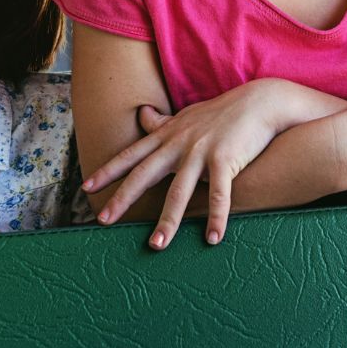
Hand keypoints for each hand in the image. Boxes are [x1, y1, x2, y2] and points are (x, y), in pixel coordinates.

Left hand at [86, 80, 295, 248]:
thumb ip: (163, 121)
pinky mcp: (225, 159)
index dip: (109, 170)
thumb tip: (143, 115)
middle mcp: (180, 143)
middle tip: (103, 220)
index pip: (132, 154)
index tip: (87, 186)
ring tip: (156, 245)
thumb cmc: (223, 112)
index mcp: (169, 135)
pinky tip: (213, 238)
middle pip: (145, 174)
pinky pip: (219, 194)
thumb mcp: (188, 114)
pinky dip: (216, 217)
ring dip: (167, 220)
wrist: (259, 102)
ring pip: (179, 191)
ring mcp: (202, 151)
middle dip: (123, 198)